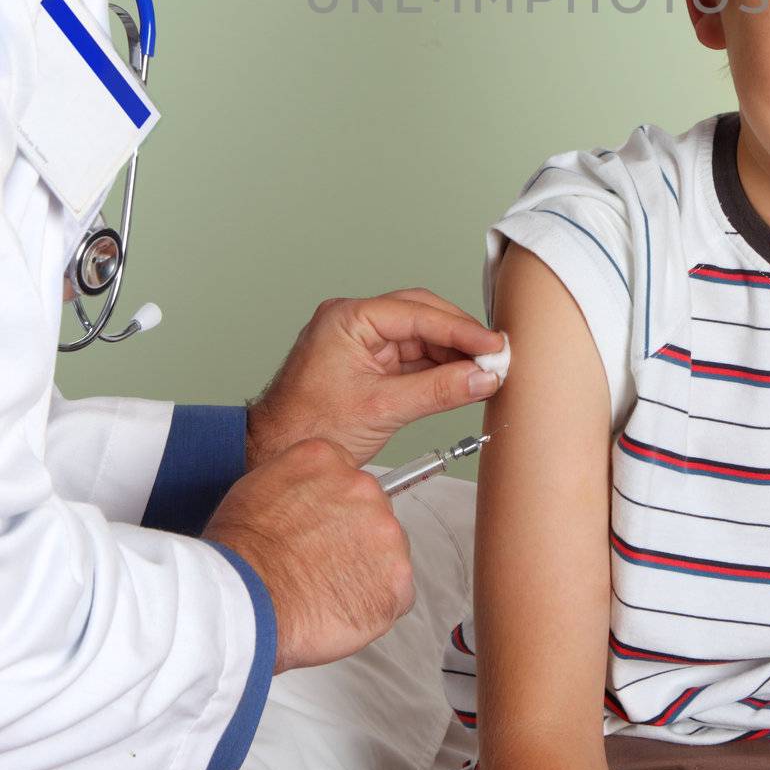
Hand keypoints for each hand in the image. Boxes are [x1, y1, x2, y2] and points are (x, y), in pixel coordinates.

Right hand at [204, 436, 414, 671]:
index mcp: (327, 460)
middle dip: (354, 539)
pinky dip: (375, 605)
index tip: (324, 531)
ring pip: (388, 552)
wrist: (244, 601)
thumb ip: (294, 482)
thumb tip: (306, 497)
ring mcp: (384, 531)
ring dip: (366, 571)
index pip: (347, 477)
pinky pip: (397, 593)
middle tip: (322, 565)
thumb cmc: (241, 556)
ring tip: (327, 591)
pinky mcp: (397, 577)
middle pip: (372, 512)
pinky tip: (343, 610)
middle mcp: (362, 487)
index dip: (335, 511)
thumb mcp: (256, 488)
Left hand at [244, 289, 504, 469]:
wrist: (272, 456)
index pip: (418, 313)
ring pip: (420, 337)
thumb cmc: (307, 429)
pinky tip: (463, 379)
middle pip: (422, 316)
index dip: (461, 329)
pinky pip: (411, 358)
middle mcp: (355, 321)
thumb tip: (482, 377)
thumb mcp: (382, 409)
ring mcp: (361, 342)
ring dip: (453, 354)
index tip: (494, 346)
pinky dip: (438, 369)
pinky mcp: (367, 364)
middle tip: (497, 356)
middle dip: (461, 337)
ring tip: (487, 371)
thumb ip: (438, 390)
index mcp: (350, 318)